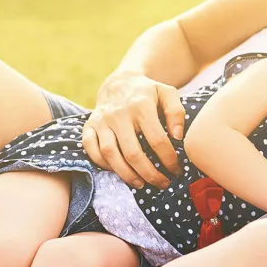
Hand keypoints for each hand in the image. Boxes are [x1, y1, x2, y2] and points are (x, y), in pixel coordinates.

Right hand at [83, 70, 184, 187]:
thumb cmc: (147, 92)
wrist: (119, 82)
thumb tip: (178, 137)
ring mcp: (102, 120)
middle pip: (133, 153)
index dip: (168, 159)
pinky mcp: (89, 125)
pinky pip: (90, 148)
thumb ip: (176, 112)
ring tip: (141, 184)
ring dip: (126, 174)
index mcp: (141, 106)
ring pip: (110, 154)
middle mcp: (119, 114)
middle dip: (150, 173)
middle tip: (162, 183)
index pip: (157, 140)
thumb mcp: (167, 93)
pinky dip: (102, 163)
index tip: (176, 169)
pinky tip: (117, 171)